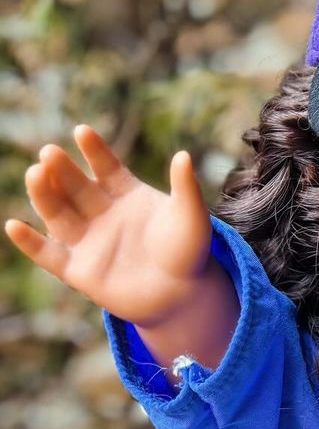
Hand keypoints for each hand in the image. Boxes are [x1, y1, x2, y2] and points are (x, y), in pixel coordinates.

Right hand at [6, 125, 212, 327]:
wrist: (185, 297)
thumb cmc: (189, 254)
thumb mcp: (192, 219)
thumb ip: (186, 189)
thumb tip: (183, 156)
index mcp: (125, 194)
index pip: (105, 167)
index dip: (94, 150)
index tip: (82, 132)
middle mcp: (101, 212)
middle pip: (75, 186)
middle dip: (61, 169)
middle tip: (50, 153)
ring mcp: (88, 240)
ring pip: (58, 213)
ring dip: (44, 195)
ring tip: (36, 174)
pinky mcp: (78, 270)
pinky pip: (48, 255)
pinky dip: (30, 242)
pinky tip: (15, 226)